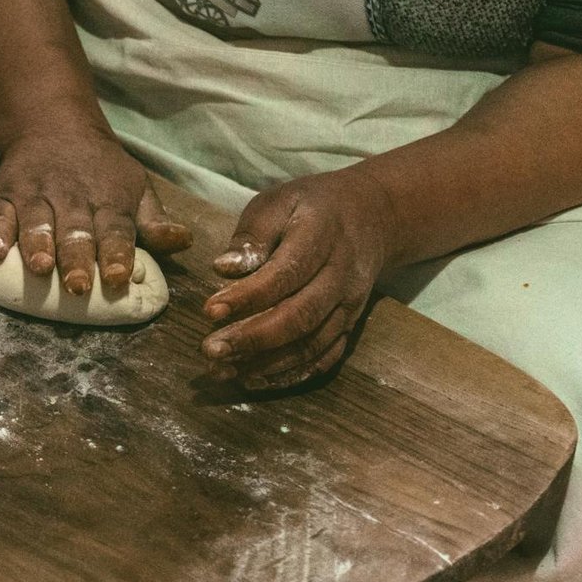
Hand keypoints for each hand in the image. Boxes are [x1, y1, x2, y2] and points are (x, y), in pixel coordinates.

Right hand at [0, 118, 192, 292]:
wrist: (52, 124)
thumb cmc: (100, 169)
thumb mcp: (134, 187)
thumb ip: (154, 221)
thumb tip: (183, 242)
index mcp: (108, 200)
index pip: (116, 229)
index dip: (117, 254)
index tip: (119, 278)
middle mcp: (72, 197)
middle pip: (75, 231)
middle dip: (77, 258)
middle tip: (79, 287)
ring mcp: (35, 195)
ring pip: (36, 223)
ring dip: (38, 245)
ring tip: (40, 268)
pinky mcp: (5, 194)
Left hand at [201, 166, 398, 389]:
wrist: (372, 217)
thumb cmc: (309, 208)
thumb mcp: (278, 202)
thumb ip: (251, 235)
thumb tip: (223, 269)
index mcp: (321, 236)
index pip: (285, 273)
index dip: (248, 296)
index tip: (209, 311)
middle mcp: (341, 276)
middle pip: (300, 316)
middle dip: (252, 339)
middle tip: (210, 351)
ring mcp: (349, 305)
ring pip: (312, 344)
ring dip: (266, 364)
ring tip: (223, 371)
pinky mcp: (351, 324)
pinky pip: (325, 357)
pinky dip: (291, 374)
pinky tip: (254, 379)